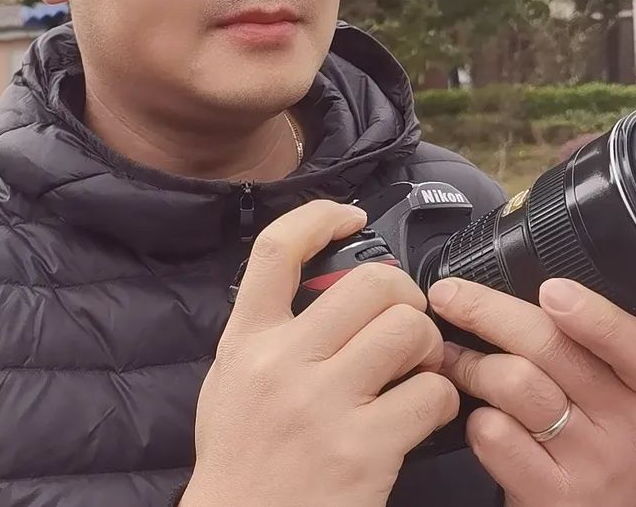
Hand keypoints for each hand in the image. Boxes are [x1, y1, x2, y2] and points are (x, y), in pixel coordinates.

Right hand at [180, 200, 458, 506]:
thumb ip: (266, 329)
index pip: (276, 249)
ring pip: (409, 329)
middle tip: (404, 319)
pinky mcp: (364, 449)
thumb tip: (317, 284)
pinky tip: (421, 411)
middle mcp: (282, 361)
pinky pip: (431, 393)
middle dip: (403, 293)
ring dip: (427, 344)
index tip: (351, 219)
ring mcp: (323, 404)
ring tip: (417, 364)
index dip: (318, 217)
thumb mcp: (231, 377)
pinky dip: (438, 398)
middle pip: (370, 282)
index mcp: (247, 338)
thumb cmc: (240, 452)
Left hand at [428, 277, 635, 506]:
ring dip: (468, 364)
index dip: (591, 316)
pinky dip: (472, 419)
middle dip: (484, 310)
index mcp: (633, 386)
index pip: (624, 344)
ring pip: (515, 383)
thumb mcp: (595, 393)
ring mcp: (589, 460)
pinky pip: (495, 433)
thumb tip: (500, 296)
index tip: (553, 292)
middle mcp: (622, 422)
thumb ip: (568, 347)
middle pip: (549, 347)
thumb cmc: (582, 440)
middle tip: (447, 297)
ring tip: (452, 361)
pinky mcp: (552, 493)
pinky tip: (477, 419)